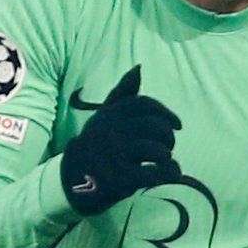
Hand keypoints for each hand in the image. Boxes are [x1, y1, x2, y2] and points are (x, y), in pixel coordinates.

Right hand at [58, 68, 181, 216]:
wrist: (71, 180)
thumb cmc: (96, 144)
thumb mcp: (104, 116)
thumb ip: (122, 94)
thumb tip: (138, 67)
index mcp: (109, 115)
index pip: (144, 105)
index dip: (165, 113)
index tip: (177, 124)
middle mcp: (112, 133)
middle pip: (155, 127)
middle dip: (168, 136)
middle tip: (168, 145)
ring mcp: (116, 156)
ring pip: (157, 151)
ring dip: (167, 155)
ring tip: (165, 159)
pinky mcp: (122, 180)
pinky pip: (157, 173)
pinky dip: (170, 172)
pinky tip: (170, 172)